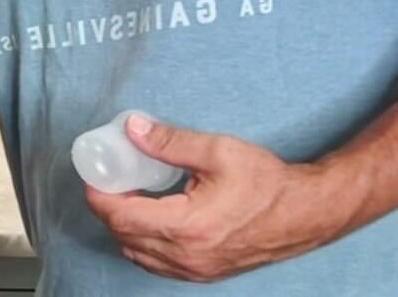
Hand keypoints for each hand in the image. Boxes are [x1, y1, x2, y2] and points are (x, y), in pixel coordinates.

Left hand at [84, 115, 334, 281]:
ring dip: (122, 226)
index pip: (122, 217)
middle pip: (123, 236)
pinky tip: (146, 215)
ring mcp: (196, 270)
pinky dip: (141, 241)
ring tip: (124, 192)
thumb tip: (132, 128)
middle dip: (106, 207)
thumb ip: (169, 142)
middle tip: (107, 175)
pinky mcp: (204, 272)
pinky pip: (157, 263)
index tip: (94, 172)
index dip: (99, 194)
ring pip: (137, 254)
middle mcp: (187, 256)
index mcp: (187, 227)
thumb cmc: (265, 181)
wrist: (305, 213)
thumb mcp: (217, 151)